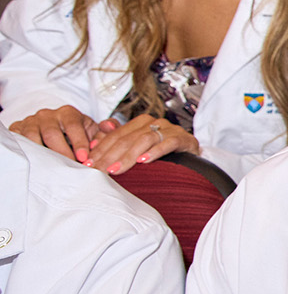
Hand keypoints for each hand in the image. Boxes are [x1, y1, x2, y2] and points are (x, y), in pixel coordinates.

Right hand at [10, 105, 105, 161]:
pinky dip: (28, 153)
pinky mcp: (18, 131)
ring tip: (54, 168)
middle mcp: (47, 115)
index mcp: (68, 113)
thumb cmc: (77, 135)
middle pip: (52, 133)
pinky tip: (38, 165)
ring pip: (33, 137)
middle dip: (62, 152)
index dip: (79, 142)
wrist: (54, 133)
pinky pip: (19, 142)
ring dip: (44, 154)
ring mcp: (31, 122)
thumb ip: (106, 130)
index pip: (73, 125)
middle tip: (71, 168)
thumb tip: (109, 126)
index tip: (84, 158)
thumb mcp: (92, 132)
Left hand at [86, 114, 200, 174]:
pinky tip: (143, 161)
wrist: (193, 158)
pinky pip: (167, 143)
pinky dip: (154, 152)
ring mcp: (169, 129)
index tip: (88, 164)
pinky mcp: (183, 138)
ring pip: (143, 140)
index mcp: (140, 122)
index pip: (115, 135)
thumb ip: (118, 138)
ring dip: (127, 156)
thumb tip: (99, 131)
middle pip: (126, 138)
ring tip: (116, 169)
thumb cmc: (163, 154)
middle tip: (98, 170)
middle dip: (110, 155)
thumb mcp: (137, 147)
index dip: (100, 149)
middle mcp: (154, 122)